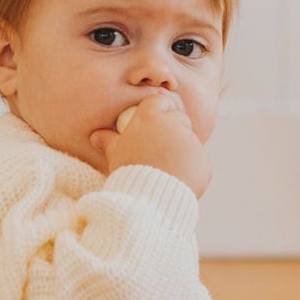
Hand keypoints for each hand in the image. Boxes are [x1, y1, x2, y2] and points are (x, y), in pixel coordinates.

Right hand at [88, 92, 211, 198]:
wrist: (148, 198)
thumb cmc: (128, 171)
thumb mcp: (115, 153)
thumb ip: (109, 141)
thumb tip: (96, 136)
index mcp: (151, 118)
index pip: (159, 101)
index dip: (159, 111)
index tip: (155, 123)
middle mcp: (173, 124)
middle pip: (179, 119)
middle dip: (173, 130)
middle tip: (160, 151)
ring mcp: (191, 142)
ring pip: (189, 142)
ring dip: (181, 152)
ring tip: (165, 171)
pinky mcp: (203, 161)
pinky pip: (198, 162)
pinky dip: (191, 170)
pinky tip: (177, 181)